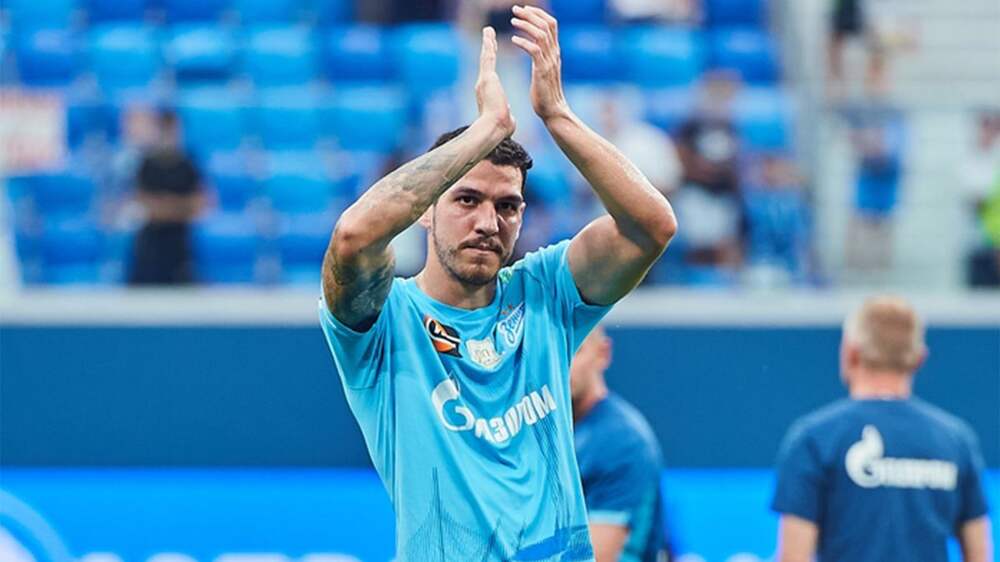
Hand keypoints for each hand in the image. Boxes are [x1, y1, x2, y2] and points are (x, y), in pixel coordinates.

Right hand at [476, 26, 514, 135]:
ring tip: (488, 31)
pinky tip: (489, 34)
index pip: (490, 73)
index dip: (491, 61)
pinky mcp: (487, 78)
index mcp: (488, 93)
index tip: (492, 53)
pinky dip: (488, 45)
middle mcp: (483, 85)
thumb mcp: (505, 118)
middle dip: (488, 48)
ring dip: (487, 43)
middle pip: (486, 62)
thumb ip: (506, 112)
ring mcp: (483, 80)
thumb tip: (508, 113)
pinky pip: (488, 57)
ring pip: (486, 57)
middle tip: (488, 36)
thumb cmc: (500, 128)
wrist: (494, 129)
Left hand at [510, 5, 570, 121]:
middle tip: (515, 10)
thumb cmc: (545, 93)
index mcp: (554, 52)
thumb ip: (542, 57)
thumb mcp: (544, 69)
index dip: (538, 13)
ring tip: (513, 21)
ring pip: (541, 34)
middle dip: (531, 14)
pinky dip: (524, 42)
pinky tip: (513, 40)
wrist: (552, 110)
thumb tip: (536, 48)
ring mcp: (549, 61)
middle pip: (546, 25)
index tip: (525, 9)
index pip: (551, 24)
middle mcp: (554, 53)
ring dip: (526, 25)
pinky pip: (534, 50)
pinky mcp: (542, 71)